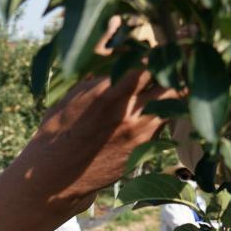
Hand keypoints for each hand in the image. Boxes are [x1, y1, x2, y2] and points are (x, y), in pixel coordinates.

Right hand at [9, 70, 176, 215]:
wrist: (56, 175)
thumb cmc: (59, 132)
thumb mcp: (75, 95)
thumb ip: (102, 78)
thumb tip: (122, 61)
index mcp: (109, 94)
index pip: (148, 66)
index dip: (155, 58)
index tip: (154, 56)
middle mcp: (129, 113)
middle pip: (171, 85)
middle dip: (171, 76)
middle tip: (167, 72)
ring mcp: (139, 135)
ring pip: (174, 108)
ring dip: (170, 98)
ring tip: (160, 93)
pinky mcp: (143, 152)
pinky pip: (163, 128)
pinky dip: (160, 119)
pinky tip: (148, 117)